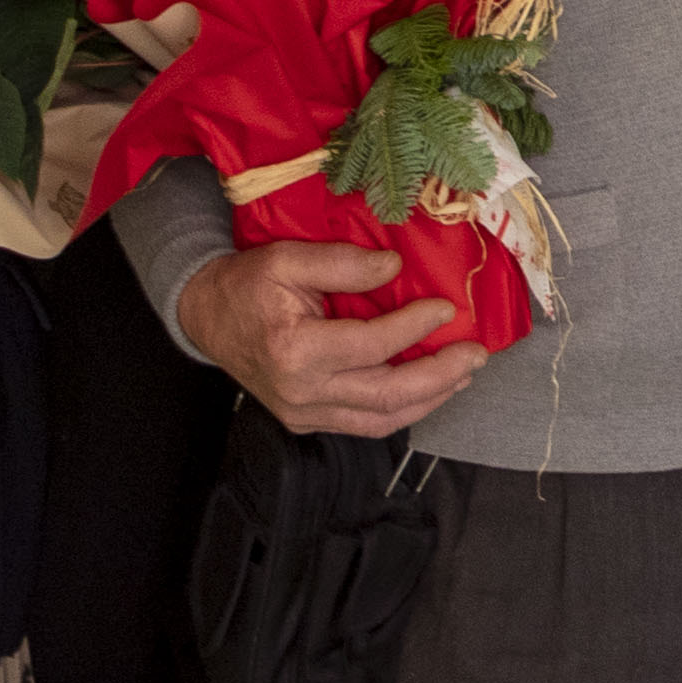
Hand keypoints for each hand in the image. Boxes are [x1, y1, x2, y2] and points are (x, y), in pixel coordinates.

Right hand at [169, 239, 489, 439]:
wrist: (206, 317)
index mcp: (295, 350)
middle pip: (387, 396)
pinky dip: (403, 409)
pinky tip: (429, 389)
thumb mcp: (287, 258)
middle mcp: (301, 392)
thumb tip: (395, 268)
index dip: (415, 328)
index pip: (371, 346)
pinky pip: (365, 424)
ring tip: (463, 373)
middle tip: (476, 354)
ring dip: (430, 398)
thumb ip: (342, 263)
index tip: (447, 307)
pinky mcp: (307, 422)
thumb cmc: (246, 284)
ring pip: (382, 420)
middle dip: (440, 376)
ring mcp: (304, 414)